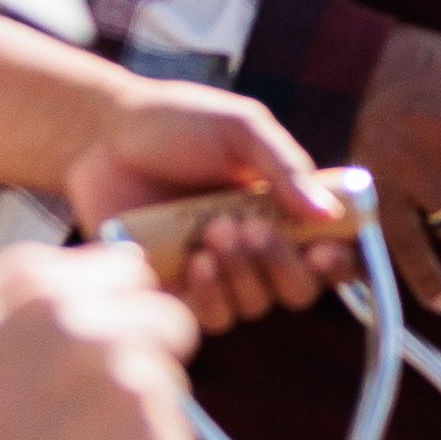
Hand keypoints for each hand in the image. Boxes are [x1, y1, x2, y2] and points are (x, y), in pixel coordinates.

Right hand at [0, 240, 203, 439]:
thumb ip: (36, 273)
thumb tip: (125, 255)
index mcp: (51, 294)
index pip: (133, 272)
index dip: (112, 307)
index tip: (85, 345)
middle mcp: (101, 332)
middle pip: (170, 319)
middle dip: (142, 348)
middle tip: (93, 395)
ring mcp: (135, 389)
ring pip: (170, 376)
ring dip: (138, 400)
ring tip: (80, 436)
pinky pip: (173, 427)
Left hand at [57, 78, 352, 329]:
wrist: (102, 135)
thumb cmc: (177, 122)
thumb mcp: (241, 129)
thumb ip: (286, 169)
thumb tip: (331, 216)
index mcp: (282, 208)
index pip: (329, 252)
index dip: (338, 262)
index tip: (323, 251)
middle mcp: (255, 247)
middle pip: (297, 290)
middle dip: (281, 264)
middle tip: (250, 227)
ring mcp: (216, 271)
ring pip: (254, 306)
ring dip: (242, 273)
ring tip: (211, 232)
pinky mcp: (175, 289)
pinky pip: (210, 317)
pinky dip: (209, 294)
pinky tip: (192, 260)